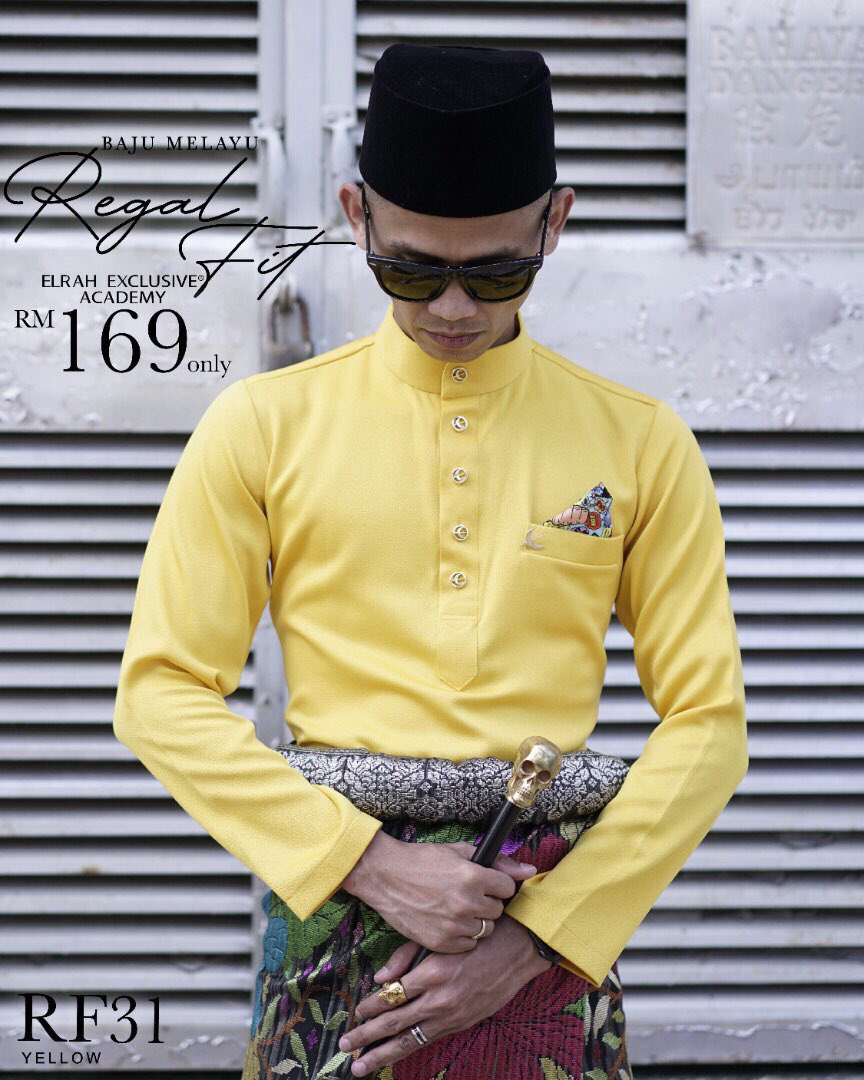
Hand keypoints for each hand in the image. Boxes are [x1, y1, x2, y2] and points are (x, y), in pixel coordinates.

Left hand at [337, 914, 550, 1075]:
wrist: (517, 949)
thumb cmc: (476, 936)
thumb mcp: (439, 938)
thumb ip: (407, 955)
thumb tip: (380, 978)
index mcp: (432, 973)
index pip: (391, 996)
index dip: (370, 1006)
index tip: (355, 1012)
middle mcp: (439, 999)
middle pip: (394, 1023)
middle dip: (366, 1036)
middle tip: (344, 1046)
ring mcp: (451, 1015)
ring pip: (409, 1040)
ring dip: (382, 1054)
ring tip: (360, 1065)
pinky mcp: (461, 1023)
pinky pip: (428, 1039)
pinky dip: (408, 1048)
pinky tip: (394, 1054)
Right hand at [340, 831, 537, 954]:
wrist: (385, 876)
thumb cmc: (423, 860)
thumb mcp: (460, 852)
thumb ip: (498, 862)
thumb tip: (531, 870)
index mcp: (473, 876)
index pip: (507, 887)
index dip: (497, 884)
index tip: (486, 882)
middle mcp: (466, 902)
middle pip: (497, 910)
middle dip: (487, 902)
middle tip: (468, 894)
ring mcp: (453, 925)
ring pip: (485, 929)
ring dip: (476, 920)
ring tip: (457, 907)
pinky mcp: (441, 942)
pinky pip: (468, 944)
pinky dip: (462, 935)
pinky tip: (448, 920)